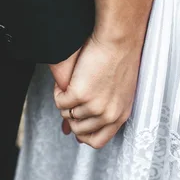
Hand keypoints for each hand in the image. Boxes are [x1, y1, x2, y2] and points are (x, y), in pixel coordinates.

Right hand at [54, 30, 144, 148]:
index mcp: (120, 115)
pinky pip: (60, 102)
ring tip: (72, 85)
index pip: (97, 140)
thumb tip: (77, 135)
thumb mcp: (118, 92)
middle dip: (71, 116)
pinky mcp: (80, 94)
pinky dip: (59, 92)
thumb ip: (102, 113)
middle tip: (73, 98)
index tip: (76, 124)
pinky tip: (67, 81)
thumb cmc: (119, 58)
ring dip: (65, 101)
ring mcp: (94, 106)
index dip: (83, 134)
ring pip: (67, 115)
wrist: (118, 39)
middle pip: (78, 130)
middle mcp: (108, 115)